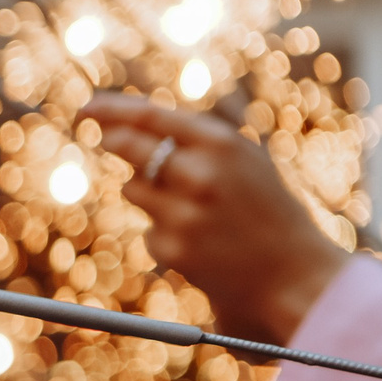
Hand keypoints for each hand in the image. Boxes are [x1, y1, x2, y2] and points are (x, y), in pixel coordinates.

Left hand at [88, 96, 346, 342]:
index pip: (151, 117)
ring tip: (193, 208)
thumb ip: (197, 143)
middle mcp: (200, 173)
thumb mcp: (244, 162)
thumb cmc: (267, 211)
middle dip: (112, 141)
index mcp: (222, 143)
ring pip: (133, 188)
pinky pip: (147, 230)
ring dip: (148, 193)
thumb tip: (131, 127)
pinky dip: (164, 233)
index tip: (87, 108)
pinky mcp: (172, 246)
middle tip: (102, 138)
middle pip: (129, 147)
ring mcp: (183, 211)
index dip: (112, 110)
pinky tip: (200, 243)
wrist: (294, 273)